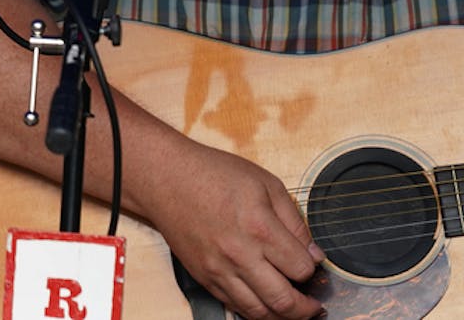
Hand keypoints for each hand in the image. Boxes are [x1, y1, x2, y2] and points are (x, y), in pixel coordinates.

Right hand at [144, 142, 323, 318]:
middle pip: (284, 301)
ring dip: (283, 316)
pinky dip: (255, 311)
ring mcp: (218, 269)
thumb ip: (294, 220)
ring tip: (294, 310)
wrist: (165, 177)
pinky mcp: (203, 276)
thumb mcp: (265, 183)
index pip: (302, 268)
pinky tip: (264, 302)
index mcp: (259, 228)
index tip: (312, 263)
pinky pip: (234, 306)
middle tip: (314, 305)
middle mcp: (239, 254)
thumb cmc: (213, 173)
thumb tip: (313, 254)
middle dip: (307, 308)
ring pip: (259, 312)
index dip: (312, 268)